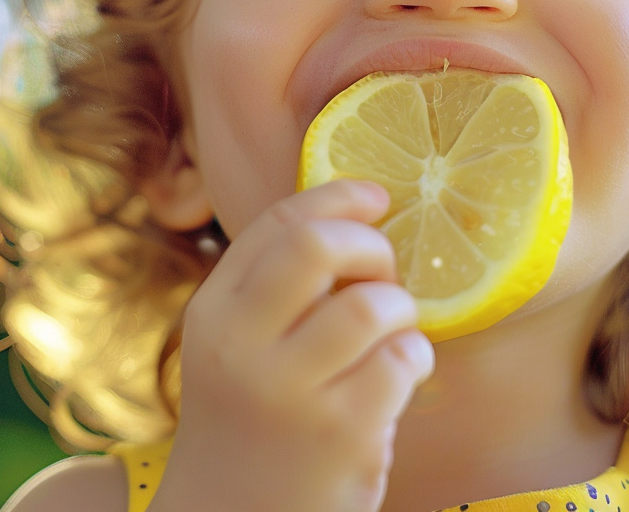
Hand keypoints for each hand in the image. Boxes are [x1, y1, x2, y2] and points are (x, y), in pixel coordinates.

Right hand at [150, 180, 434, 511]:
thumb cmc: (250, 424)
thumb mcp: (233, 349)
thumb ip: (271, 290)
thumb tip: (351, 219)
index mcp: (213, 313)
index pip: (278, 224)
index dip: (336, 196)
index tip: (376, 196)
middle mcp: (240, 346)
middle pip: (318, 247)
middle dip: (369, 246)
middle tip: (382, 275)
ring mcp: (289, 392)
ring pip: (371, 306)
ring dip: (400, 309)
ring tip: (393, 334)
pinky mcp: (341, 433)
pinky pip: (401, 360)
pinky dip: (415, 356)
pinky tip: (401, 374)